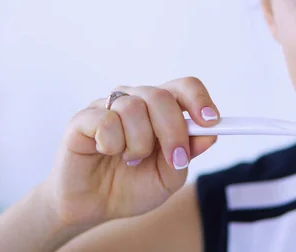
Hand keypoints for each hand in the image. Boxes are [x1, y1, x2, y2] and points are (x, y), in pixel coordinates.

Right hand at [44, 77, 219, 226]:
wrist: (93, 208)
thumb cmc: (131, 186)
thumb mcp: (168, 177)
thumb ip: (188, 153)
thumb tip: (209, 133)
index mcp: (160, 110)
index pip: (183, 87)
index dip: (199, 99)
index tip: (212, 121)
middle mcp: (135, 100)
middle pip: (161, 96)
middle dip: (173, 131)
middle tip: (174, 159)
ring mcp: (108, 106)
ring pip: (133, 108)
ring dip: (138, 144)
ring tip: (130, 159)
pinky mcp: (83, 118)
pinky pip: (106, 120)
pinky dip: (112, 144)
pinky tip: (106, 153)